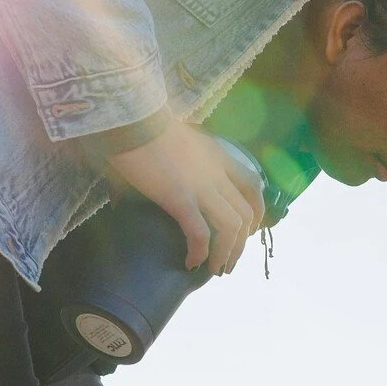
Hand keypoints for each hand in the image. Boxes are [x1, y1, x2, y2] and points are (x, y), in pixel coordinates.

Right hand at [104, 121, 265, 274]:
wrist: (129, 115)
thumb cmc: (144, 124)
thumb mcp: (177, 138)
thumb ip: (183, 157)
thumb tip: (168, 175)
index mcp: (218, 154)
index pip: (252, 184)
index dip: (256, 211)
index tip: (248, 229)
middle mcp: (216, 172)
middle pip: (246, 213)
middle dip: (243, 242)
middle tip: (230, 260)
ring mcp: (201, 185)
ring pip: (231, 227)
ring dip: (227, 253)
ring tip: (216, 270)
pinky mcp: (180, 198)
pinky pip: (200, 233)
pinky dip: (200, 252)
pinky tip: (192, 263)